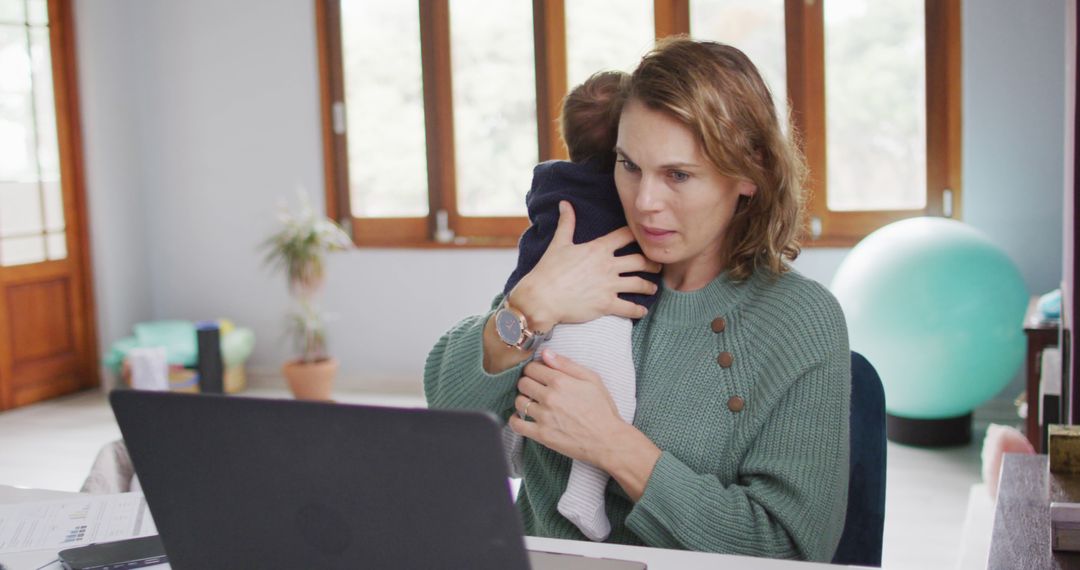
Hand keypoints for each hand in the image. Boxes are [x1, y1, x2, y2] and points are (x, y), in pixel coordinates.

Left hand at [508, 349, 631, 466]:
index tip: (538, 374)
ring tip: (533, 402)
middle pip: (522, 383)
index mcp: (561, 381)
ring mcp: (544, 417)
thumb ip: (567, 364)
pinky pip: (517, 425)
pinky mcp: (542, 435)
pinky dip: (515, 420)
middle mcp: (549, 398)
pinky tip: (522, 417)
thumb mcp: (592, 379)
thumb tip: (546, 353)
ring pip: (519, 402)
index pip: (531, 368)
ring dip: (523, 400)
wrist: (607, 440)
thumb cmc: (602, 409)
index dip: (534, 369)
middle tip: (536, 388)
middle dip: (527, 383)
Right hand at [510, 201, 660, 330]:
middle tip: (657, 265)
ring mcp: (609, 286)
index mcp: (598, 248)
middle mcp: (608, 265)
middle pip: (640, 260)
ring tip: (653, 288)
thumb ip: (566, 222)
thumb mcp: (559, 243)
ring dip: (649, 286)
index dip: (637, 235)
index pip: (625, 236)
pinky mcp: (606, 305)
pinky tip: (643, 310)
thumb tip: (564, 203)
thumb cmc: (548, 270)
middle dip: (652, 263)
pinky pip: (629, 308)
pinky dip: (638, 310)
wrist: (541, 297)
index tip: (643, 239)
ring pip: (639, 284)